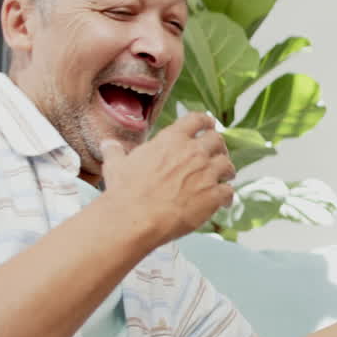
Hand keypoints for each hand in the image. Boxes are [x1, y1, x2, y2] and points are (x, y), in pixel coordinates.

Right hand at [100, 111, 235, 244]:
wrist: (136, 217)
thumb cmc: (125, 191)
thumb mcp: (116, 165)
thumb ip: (115, 151)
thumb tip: (108, 144)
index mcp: (172, 140)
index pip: (197, 120)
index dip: (205, 122)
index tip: (209, 126)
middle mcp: (193, 152)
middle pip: (217, 141)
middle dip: (219, 147)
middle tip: (218, 154)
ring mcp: (206, 173)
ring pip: (227, 165)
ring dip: (227, 171)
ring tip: (225, 177)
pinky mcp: (213, 196)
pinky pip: (229, 192)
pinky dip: (227, 196)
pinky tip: (224, 203)